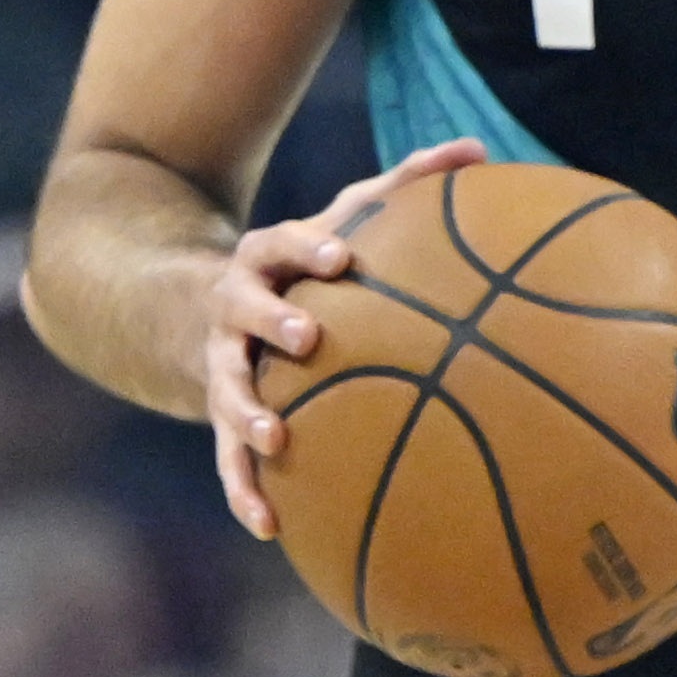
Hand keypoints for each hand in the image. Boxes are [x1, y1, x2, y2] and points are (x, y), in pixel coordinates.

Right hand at [204, 140, 466, 538]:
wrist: (198, 314)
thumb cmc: (303, 267)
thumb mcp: (341, 220)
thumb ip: (403, 185)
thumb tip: (477, 147)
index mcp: (268, 262)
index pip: (284, 245)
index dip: (309, 249)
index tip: (342, 257)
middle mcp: (235, 310)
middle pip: (245, 311)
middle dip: (272, 321)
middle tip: (306, 335)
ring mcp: (223, 366)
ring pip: (228, 390)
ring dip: (248, 414)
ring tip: (276, 439)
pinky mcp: (218, 419)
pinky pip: (227, 461)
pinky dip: (244, 493)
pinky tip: (271, 530)